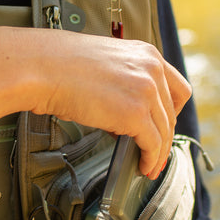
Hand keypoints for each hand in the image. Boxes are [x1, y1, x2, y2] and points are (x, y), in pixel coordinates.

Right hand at [29, 30, 191, 177]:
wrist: (42, 67)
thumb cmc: (60, 65)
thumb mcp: (105, 65)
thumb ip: (125, 82)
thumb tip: (126, 114)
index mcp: (146, 53)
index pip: (177, 87)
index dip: (173, 112)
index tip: (165, 125)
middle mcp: (152, 69)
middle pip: (172, 112)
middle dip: (165, 135)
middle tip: (155, 151)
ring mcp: (146, 91)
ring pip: (165, 131)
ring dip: (158, 153)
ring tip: (149, 166)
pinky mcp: (135, 114)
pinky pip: (153, 144)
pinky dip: (151, 159)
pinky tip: (143, 166)